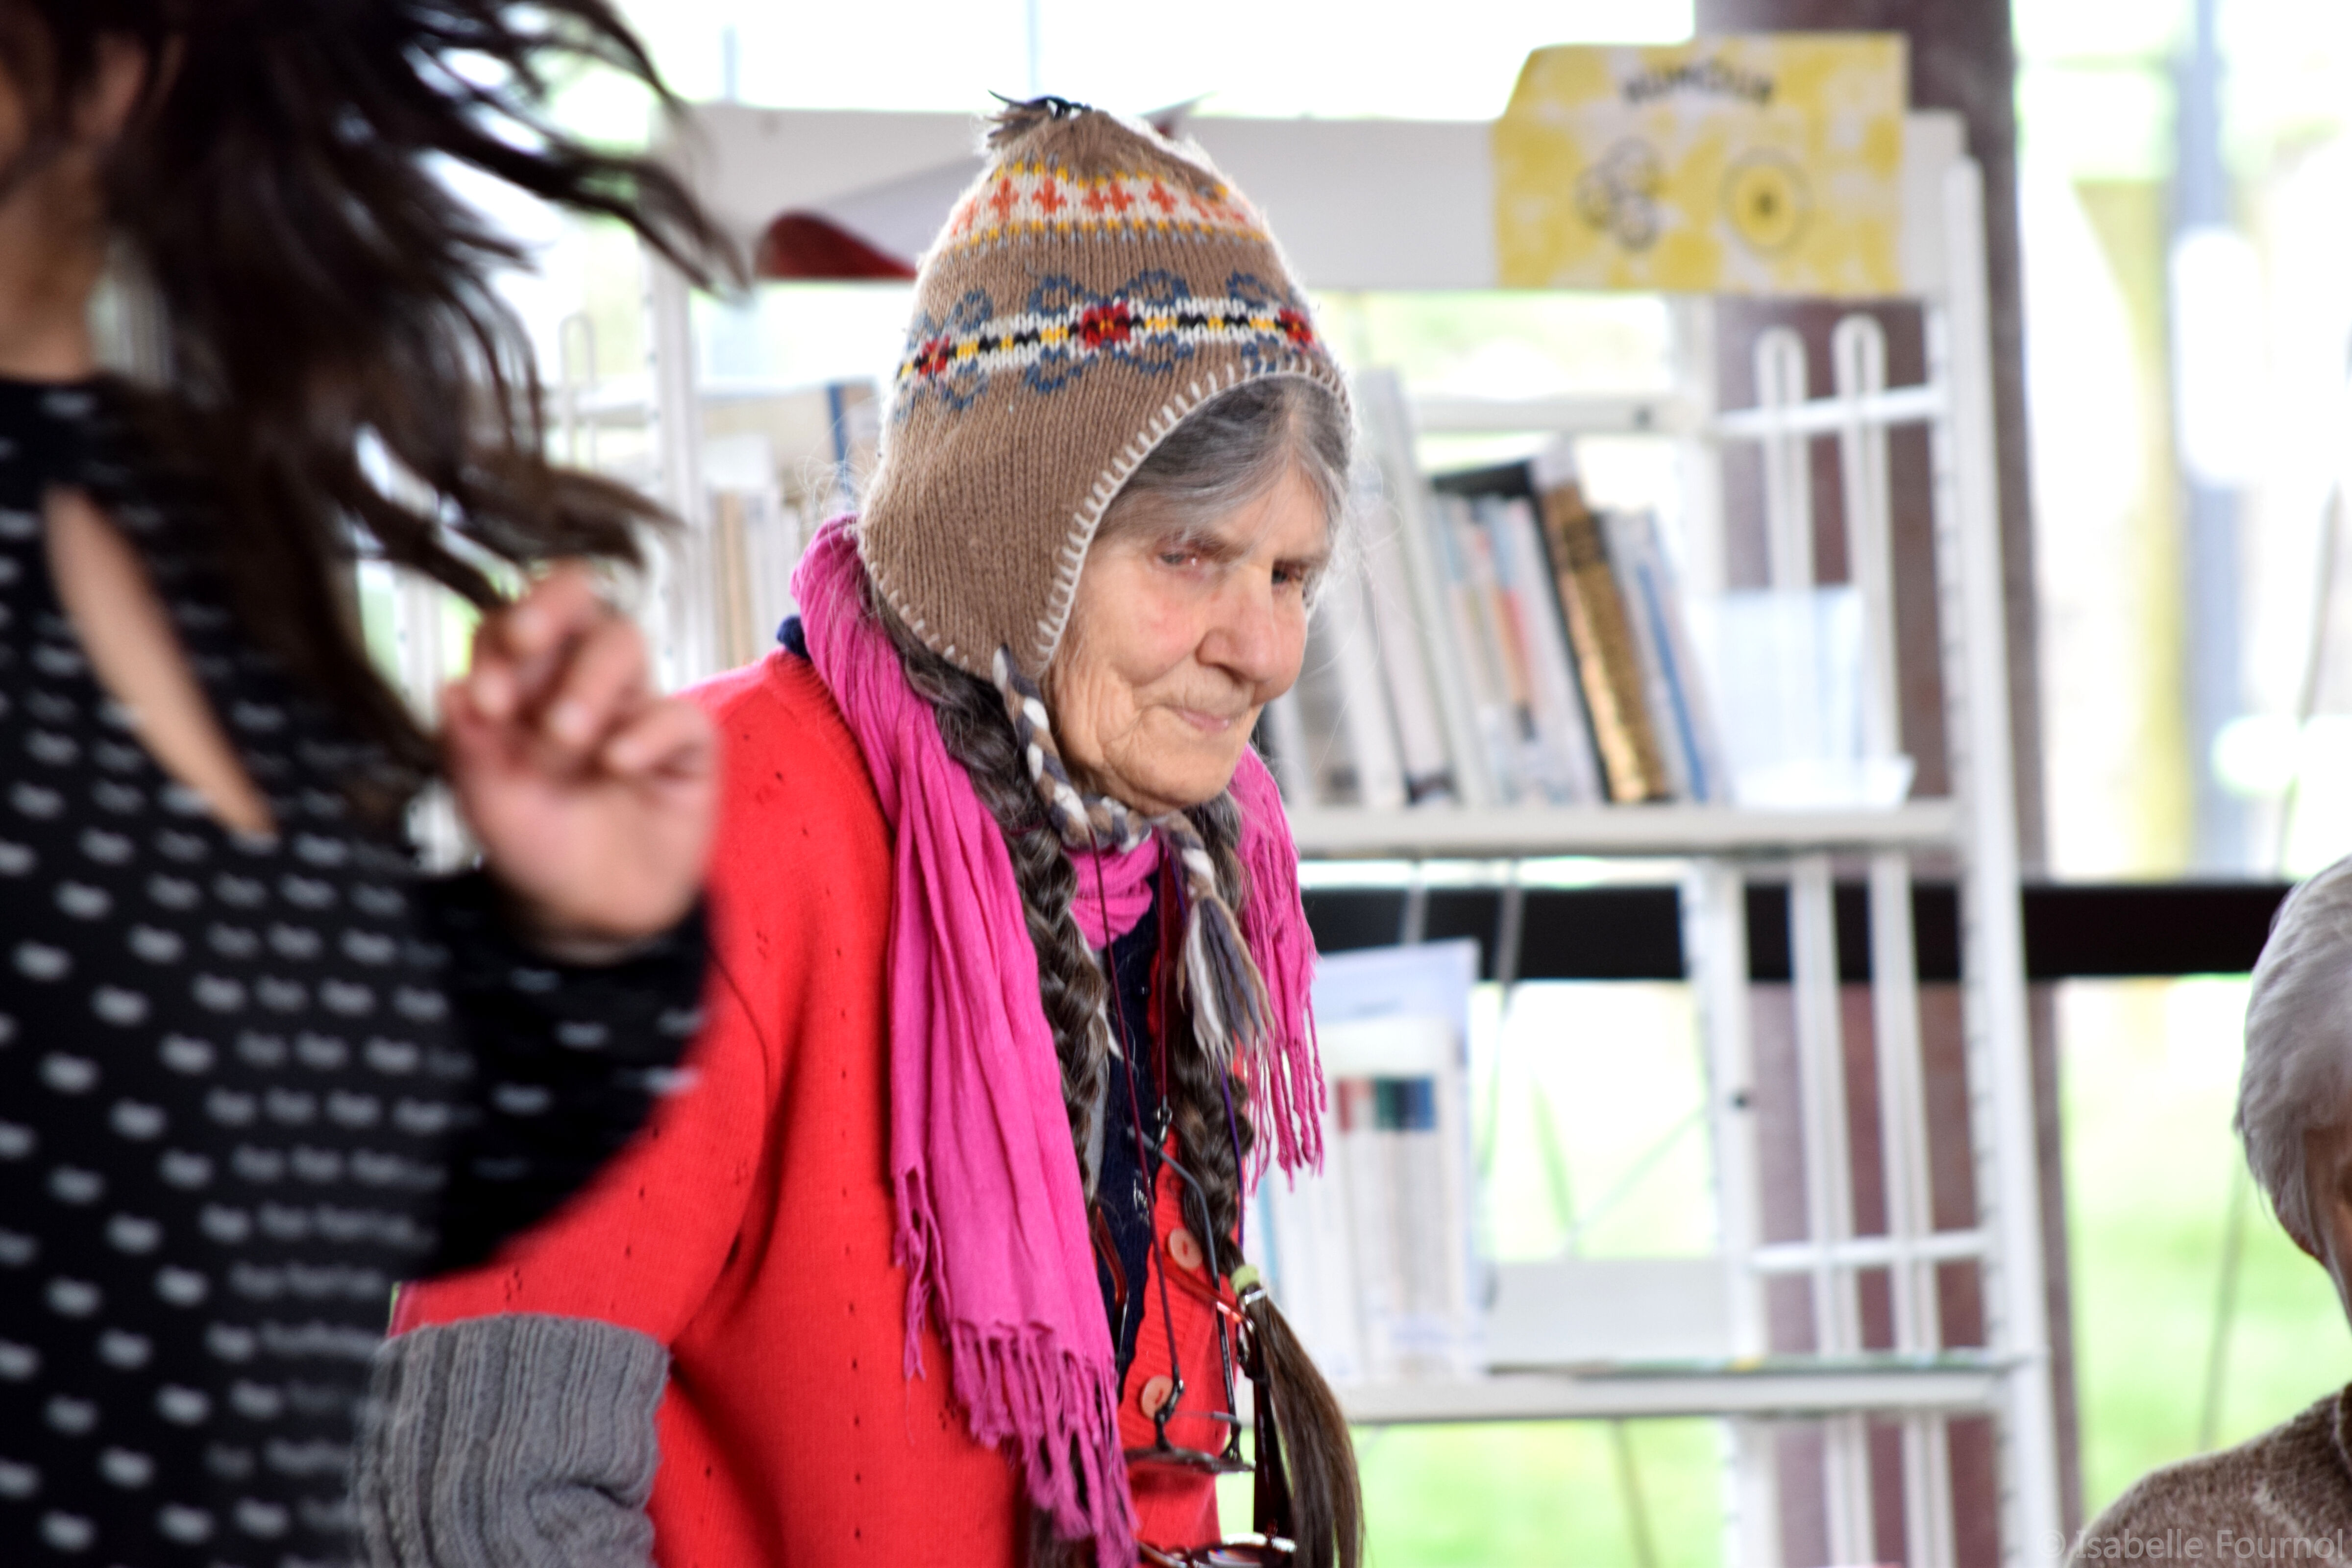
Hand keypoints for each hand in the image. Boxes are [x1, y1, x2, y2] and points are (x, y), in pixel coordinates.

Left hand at [441, 564, 716, 959]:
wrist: (589, 912)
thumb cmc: (535, 843)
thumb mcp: (487, 801)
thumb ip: (468, 745)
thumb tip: (452, 687)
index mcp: (525, 683)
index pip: (513, 622)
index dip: (501, 637)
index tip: (486, 699)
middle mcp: (581, 680)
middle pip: (579, 598)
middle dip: (550, 606)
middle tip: (526, 644)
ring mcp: (637, 707)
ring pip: (624, 641)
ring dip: (587, 682)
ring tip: (565, 739)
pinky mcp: (687, 747)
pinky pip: (681, 714)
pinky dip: (645, 733)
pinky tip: (616, 766)